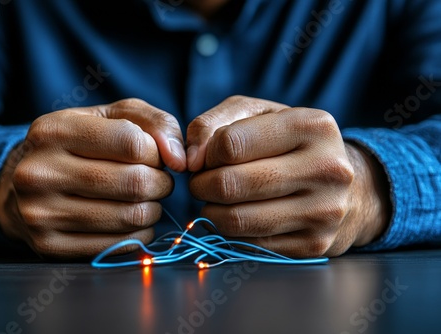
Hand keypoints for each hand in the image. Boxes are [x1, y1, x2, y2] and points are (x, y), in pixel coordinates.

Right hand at [0, 99, 185, 258]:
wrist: (22, 182)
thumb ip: (154, 123)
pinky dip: (139, 234)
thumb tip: (179, 160)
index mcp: (54, 130)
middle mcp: (40, 172)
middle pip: (135, 183)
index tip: (155, 157)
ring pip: (130, 216)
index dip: (157, 152)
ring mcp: (40, 213)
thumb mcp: (111, 116)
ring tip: (146, 199)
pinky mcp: (49, 245)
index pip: (133, 143)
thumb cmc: (79, 143)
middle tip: (159, 181)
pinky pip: (119, 245)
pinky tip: (133, 220)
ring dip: (152, 209)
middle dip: (161, 183)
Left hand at [187, 96, 389, 257]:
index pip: (231, 144)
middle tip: (200, 183)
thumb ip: (213, 124)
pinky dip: (231, 233)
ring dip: (211, 211)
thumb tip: (189, 159)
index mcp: (312, 126)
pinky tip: (236, 217)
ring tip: (214, 200)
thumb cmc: (290, 143)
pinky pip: (250, 245)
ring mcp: (324, 211)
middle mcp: (326, 168)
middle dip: (201, 185)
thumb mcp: (256, 115)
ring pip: (237, 220)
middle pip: (230, 184)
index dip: (207, 153)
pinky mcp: (315, 244)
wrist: (347, 186)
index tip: (208, 157)